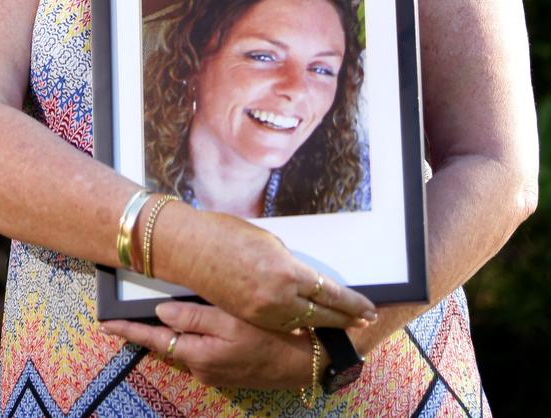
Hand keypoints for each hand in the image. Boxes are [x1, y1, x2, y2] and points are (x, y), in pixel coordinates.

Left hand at [101, 301, 322, 389]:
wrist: (304, 362)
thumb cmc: (271, 336)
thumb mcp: (232, 320)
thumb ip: (194, 316)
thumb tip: (161, 311)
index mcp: (198, 354)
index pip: (155, 339)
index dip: (129, 330)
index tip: (104, 324)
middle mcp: (201, 367)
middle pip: (168, 342)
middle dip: (148, 328)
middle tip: (124, 313)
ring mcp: (214, 370)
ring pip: (185, 344)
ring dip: (174, 329)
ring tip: (160, 309)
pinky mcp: (226, 368)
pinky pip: (201, 348)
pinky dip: (195, 334)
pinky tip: (200, 321)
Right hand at [150, 204, 376, 332]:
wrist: (190, 249)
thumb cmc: (227, 234)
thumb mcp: (269, 242)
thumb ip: (289, 263)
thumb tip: (301, 276)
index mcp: (287, 271)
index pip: (330, 292)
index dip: (352, 303)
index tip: (368, 308)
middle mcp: (279, 296)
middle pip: (322, 313)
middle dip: (346, 318)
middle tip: (365, 321)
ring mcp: (263, 311)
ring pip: (303, 322)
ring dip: (324, 324)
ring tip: (343, 324)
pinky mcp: (248, 317)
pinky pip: (281, 324)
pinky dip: (299, 324)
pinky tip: (309, 324)